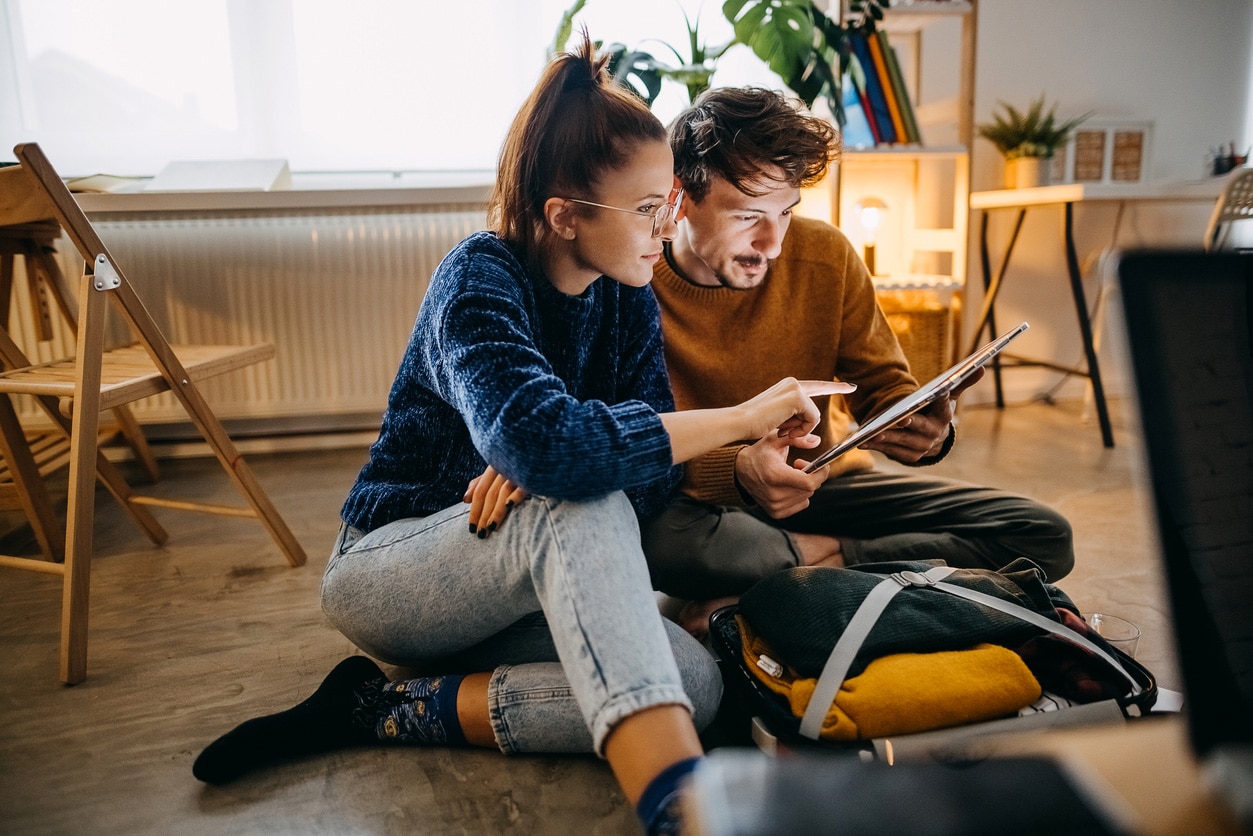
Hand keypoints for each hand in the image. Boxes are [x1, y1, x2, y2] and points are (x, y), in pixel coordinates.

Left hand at [463, 465, 527, 537]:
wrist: (546, 453)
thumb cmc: (520, 464)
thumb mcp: (498, 468)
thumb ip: (481, 482)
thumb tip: (465, 499)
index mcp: (495, 466)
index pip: (480, 491)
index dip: (475, 510)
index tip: (471, 528)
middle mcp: (505, 467)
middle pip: (490, 494)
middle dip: (483, 515)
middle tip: (480, 533)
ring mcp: (518, 470)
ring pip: (502, 492)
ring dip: (496, 511)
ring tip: (491, 527)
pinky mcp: (534, 474)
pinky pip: (522, 485)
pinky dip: (515, 495)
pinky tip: (508, 506)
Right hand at [735, 432, 829, 517]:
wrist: (740, 471)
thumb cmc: (759, 453)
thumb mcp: (775, 439)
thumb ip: (796, 438)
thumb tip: (816, 441)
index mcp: (775, 476)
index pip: (809, 483)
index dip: (821, 474)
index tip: (822, 465)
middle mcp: (775, 494)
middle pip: (810, 489)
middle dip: (811, 475)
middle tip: (799, 464)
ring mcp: (775, 506)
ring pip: (806, 496)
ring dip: (804, 485)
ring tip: (791, 475)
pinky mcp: (775, 512)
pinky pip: (801, 504)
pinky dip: (800, 495)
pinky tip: (788, 486)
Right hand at [738, 378, 856, 441]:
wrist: (739, 422)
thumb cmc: (754, 425)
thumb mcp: (780, 425)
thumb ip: (797, 427)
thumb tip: (816, 440)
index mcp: (788, 387)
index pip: (816, 386)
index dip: (834, 386)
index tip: (850, 386)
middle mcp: (793, 383)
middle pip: (815, 405)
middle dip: (808, 420)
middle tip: (804, 415)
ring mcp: (795, 388)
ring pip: (813, 416)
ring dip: (800, 429)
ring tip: (780, 429)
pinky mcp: (797, 397)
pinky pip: (812, 419)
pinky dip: (801, 429)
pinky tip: (785, 429)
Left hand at [862, 368, 979, 461]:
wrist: (934, 438)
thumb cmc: (938, 411)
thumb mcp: (949, 396)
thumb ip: (961, 382)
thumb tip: (981, 367)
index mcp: (944, 417)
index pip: (944, 407)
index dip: (942, 400)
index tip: (939, 392)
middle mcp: (934, 434)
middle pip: (921, 428)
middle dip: (911, 423)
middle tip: (901, 419)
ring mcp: (921, 447)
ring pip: (903, 441)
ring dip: (888, 438)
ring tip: (873, 433)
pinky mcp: (908, 457)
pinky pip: (891, 451)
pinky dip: (877, 446)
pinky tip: (863, 441)